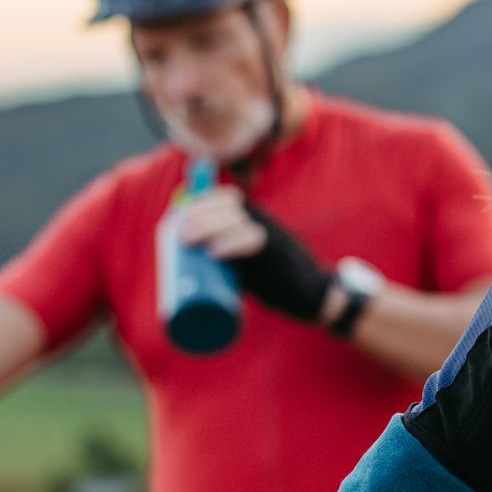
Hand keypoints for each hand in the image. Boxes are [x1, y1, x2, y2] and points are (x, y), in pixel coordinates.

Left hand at [174, 186, 332, 321]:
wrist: (315, 294)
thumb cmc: (277, 278)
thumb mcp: (250, 261)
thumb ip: (228, 256)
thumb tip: (186, 265)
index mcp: (254, 219)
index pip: (224, 197)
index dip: (198, 202)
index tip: (175, 218)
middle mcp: (262, 221)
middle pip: (227, 205)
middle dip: (199, 214)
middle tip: (179, 235)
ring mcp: (271, 236)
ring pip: (237, 220)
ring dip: (207, 225)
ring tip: (187, 240)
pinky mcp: (277, 256)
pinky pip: (253, 243)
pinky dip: (232, 245)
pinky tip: (214, 252)